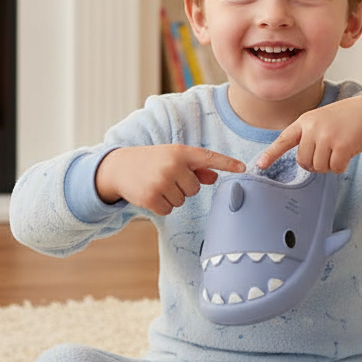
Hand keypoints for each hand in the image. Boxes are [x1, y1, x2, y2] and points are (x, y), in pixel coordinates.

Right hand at [96, 145, 244, 214]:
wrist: (119, 167)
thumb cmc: (151, 161)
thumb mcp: (172, 158)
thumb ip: (195, 168)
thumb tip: (215, 177)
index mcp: (180, 152)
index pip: (208, 157)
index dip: (227, 163)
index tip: (243, 168)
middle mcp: (173, 165)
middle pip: (196, 188)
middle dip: (184, 187)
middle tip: (166, 177)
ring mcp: (162, 181)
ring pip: (183, 200)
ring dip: (172, 196)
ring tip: (157, 184)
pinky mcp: (152, 197)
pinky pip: (169, 210)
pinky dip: (162, 206)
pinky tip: (151, 194)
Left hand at [255, 95, 361, 173]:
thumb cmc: (347, 119)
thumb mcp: (322, 120)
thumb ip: (309, 135)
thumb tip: (304, 162)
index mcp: (305, 121)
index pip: (284, 139)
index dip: (271, 153)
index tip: (260, 165)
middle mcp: (312, 127)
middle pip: (304, 161)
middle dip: (316, 164)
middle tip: (329, 153)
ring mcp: (326, 135)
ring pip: (319, 167)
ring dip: (330, 165)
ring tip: (340, 150)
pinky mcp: (341, 145)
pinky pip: (335, 168)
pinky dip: (341, 167)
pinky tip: (348, 155)